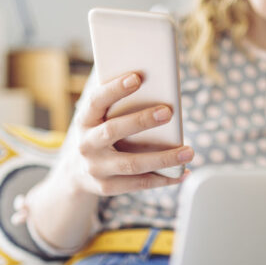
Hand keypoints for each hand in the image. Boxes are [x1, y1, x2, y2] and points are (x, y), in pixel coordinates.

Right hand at [69, 72, 192, 195]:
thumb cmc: (100, 135)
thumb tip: (158, 90)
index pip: (96, 101)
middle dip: (142, 120)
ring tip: (188, 151)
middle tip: (168, 112)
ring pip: (132, 163)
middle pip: (113, 131)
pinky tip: (183, 172)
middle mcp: (86, 145)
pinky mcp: (107, 187)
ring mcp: (95, 168)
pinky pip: (140, 183)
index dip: (114, 89)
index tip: (136, 77)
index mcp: (84, 120)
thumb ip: (119, 107)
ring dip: (163, 158)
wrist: (77, 173)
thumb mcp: (100, 119)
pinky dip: (164, 179)